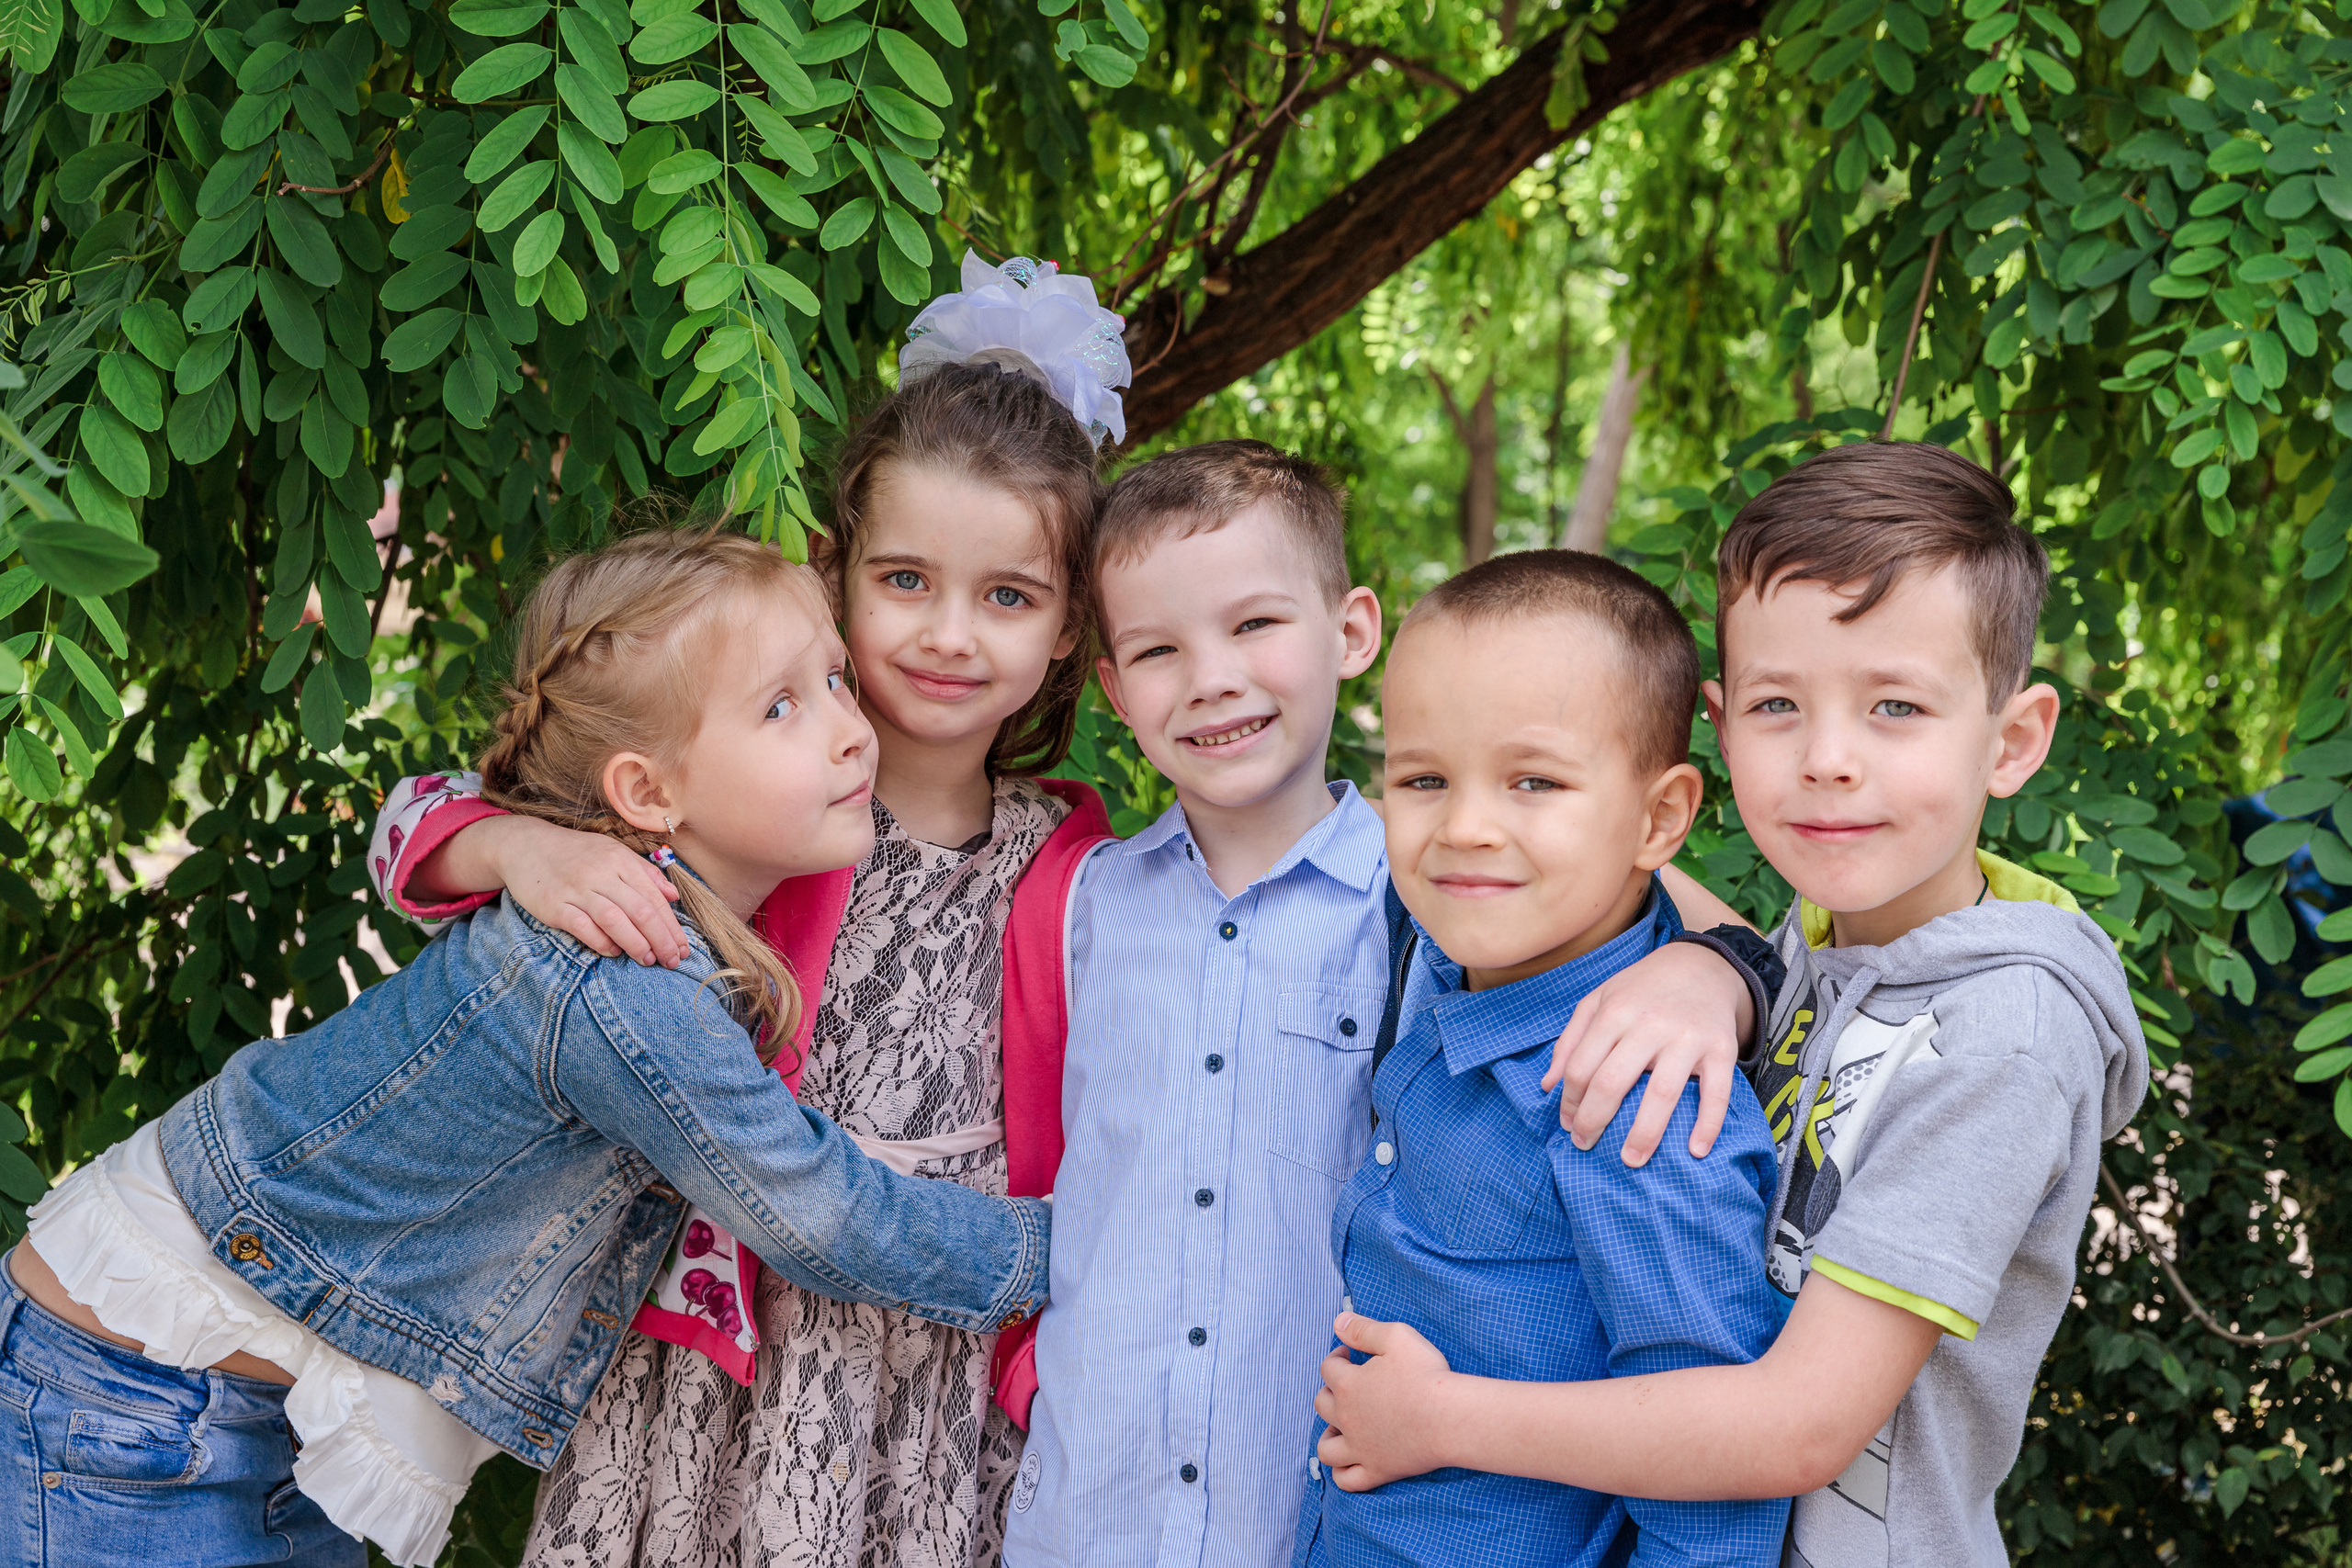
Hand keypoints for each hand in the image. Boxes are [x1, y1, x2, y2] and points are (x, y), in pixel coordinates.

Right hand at [454, 815, 687, 966]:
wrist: (525, 845)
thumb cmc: (576, 853)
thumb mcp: (612, 852)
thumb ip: (645, 873)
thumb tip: (673, 897)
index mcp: (619, 859)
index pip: (654, 897)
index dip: (672, 926)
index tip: (683, 947)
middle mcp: (600, 872)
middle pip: (640, 910)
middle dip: (662, 939)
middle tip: (673, 960)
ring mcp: (576, 889)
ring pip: (615, 920)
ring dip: (636, 944)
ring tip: (649, 960)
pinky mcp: (554, 905)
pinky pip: (583, 927)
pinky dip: (602, 942)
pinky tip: (614, 952)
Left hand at [1313, 1313, 1457, 1491]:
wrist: (1450, 1418)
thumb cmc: (1427, 1374)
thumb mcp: (1396, 1336)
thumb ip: (1363, 1328)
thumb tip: (1337, 1321)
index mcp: (1348, 1385)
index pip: (1328, 1368)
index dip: (1337, 1357)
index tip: (1350, 1355)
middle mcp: (1347, 1418)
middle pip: (1322, 1404)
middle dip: (1330, 1391)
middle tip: (1349, 1386)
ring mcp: (1360, 1448)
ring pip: (1326, 1447)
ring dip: (1328, 1434)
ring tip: (1341, 1426)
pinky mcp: (1377, 1471)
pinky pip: (1346, 1480)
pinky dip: (1341, 1472)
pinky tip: (1349, 1461)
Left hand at [1540, 941, 1748, 1164]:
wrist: (1701, 966)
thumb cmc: (1641, 989)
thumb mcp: (1598, 1000)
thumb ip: (1570, 1041)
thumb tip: (1548, 1087)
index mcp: (1614, 1013)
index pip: (1581, 1067)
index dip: (1569, 1101)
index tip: (1567, 1123)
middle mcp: (1649, 1025)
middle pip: (1613, 1082)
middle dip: (1593, 1121)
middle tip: (1585, 1146)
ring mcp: (1687, 1038)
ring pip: (1662, 1094)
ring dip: (1645, 1134)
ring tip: (1631, 1161)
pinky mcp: (1721, 1049)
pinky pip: (1716, 1093)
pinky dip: (1708, 1125)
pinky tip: (1695, 1151)